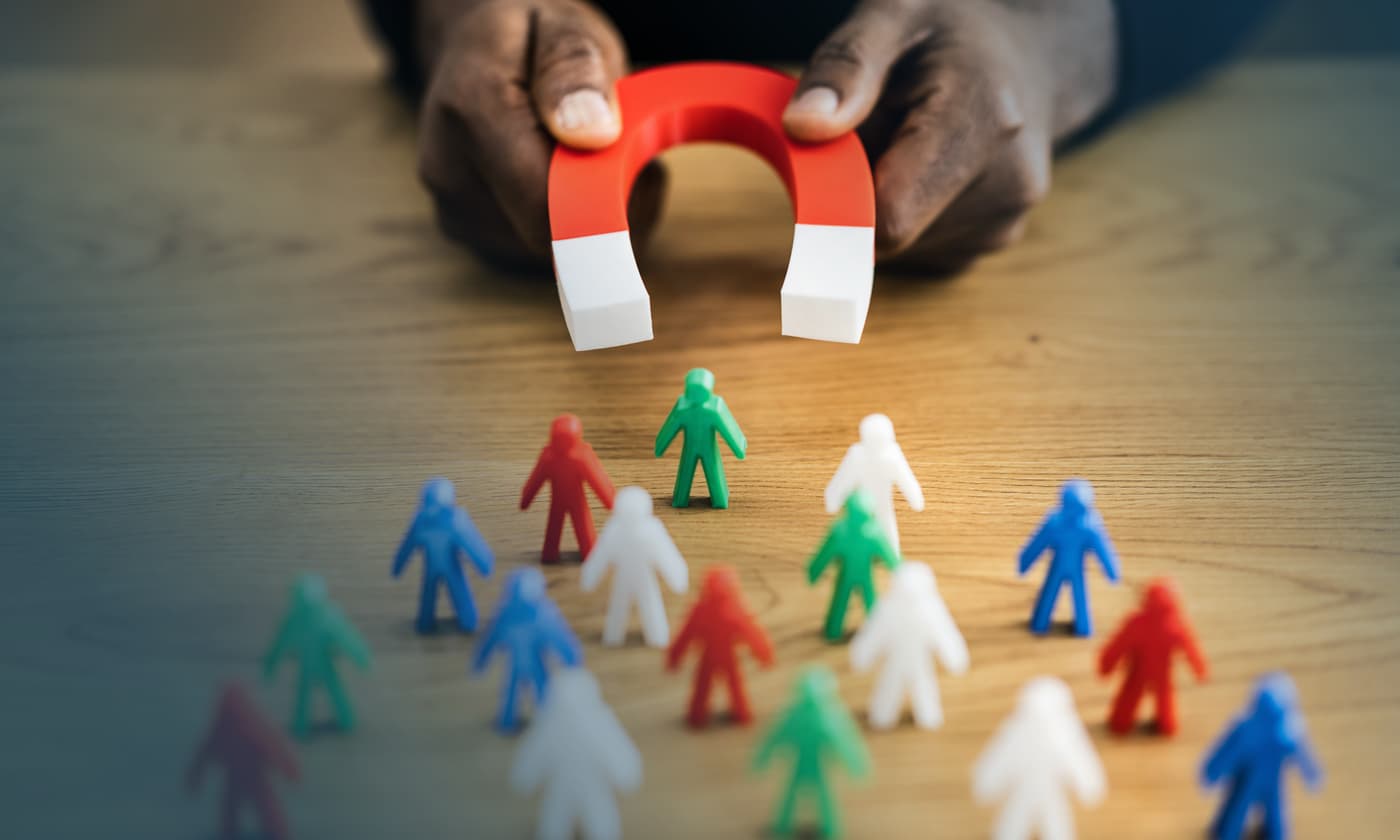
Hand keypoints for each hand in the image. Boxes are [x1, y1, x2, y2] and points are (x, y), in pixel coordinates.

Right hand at [415, 0, 665, 268]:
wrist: (476, 46)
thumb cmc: (527, 34)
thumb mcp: (563, 25)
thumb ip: (575, 70)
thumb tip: (594, 134)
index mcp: (470, 109)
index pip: (545, 203)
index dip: (605, 206)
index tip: (646, 176)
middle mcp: (448, 170)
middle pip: (552, 235)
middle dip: (607, 207)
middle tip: (627, 151)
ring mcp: (454, 209)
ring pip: (552, 251)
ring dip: (592, 217)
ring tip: (589, 157)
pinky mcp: (468, 231)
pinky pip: (538, 254)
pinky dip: (570, 227)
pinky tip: (567, 181)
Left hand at [783, 0, 1117, 272]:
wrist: (1030, 57)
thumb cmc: (952, 31)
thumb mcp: (894, 14)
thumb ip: (846, 65)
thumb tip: (803, 125)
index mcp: (983, 121)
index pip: (890, 216)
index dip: (838, 205)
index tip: (819, 174)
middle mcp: (1008, 184)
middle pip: (887, 232)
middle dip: (860, 190)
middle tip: (878, 130)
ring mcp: (1005, 221)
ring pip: (898, 245)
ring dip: (882, 202)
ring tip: (909, 142)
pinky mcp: (993, 242)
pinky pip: (919, 249)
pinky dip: (907, 215)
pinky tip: (930, 169)